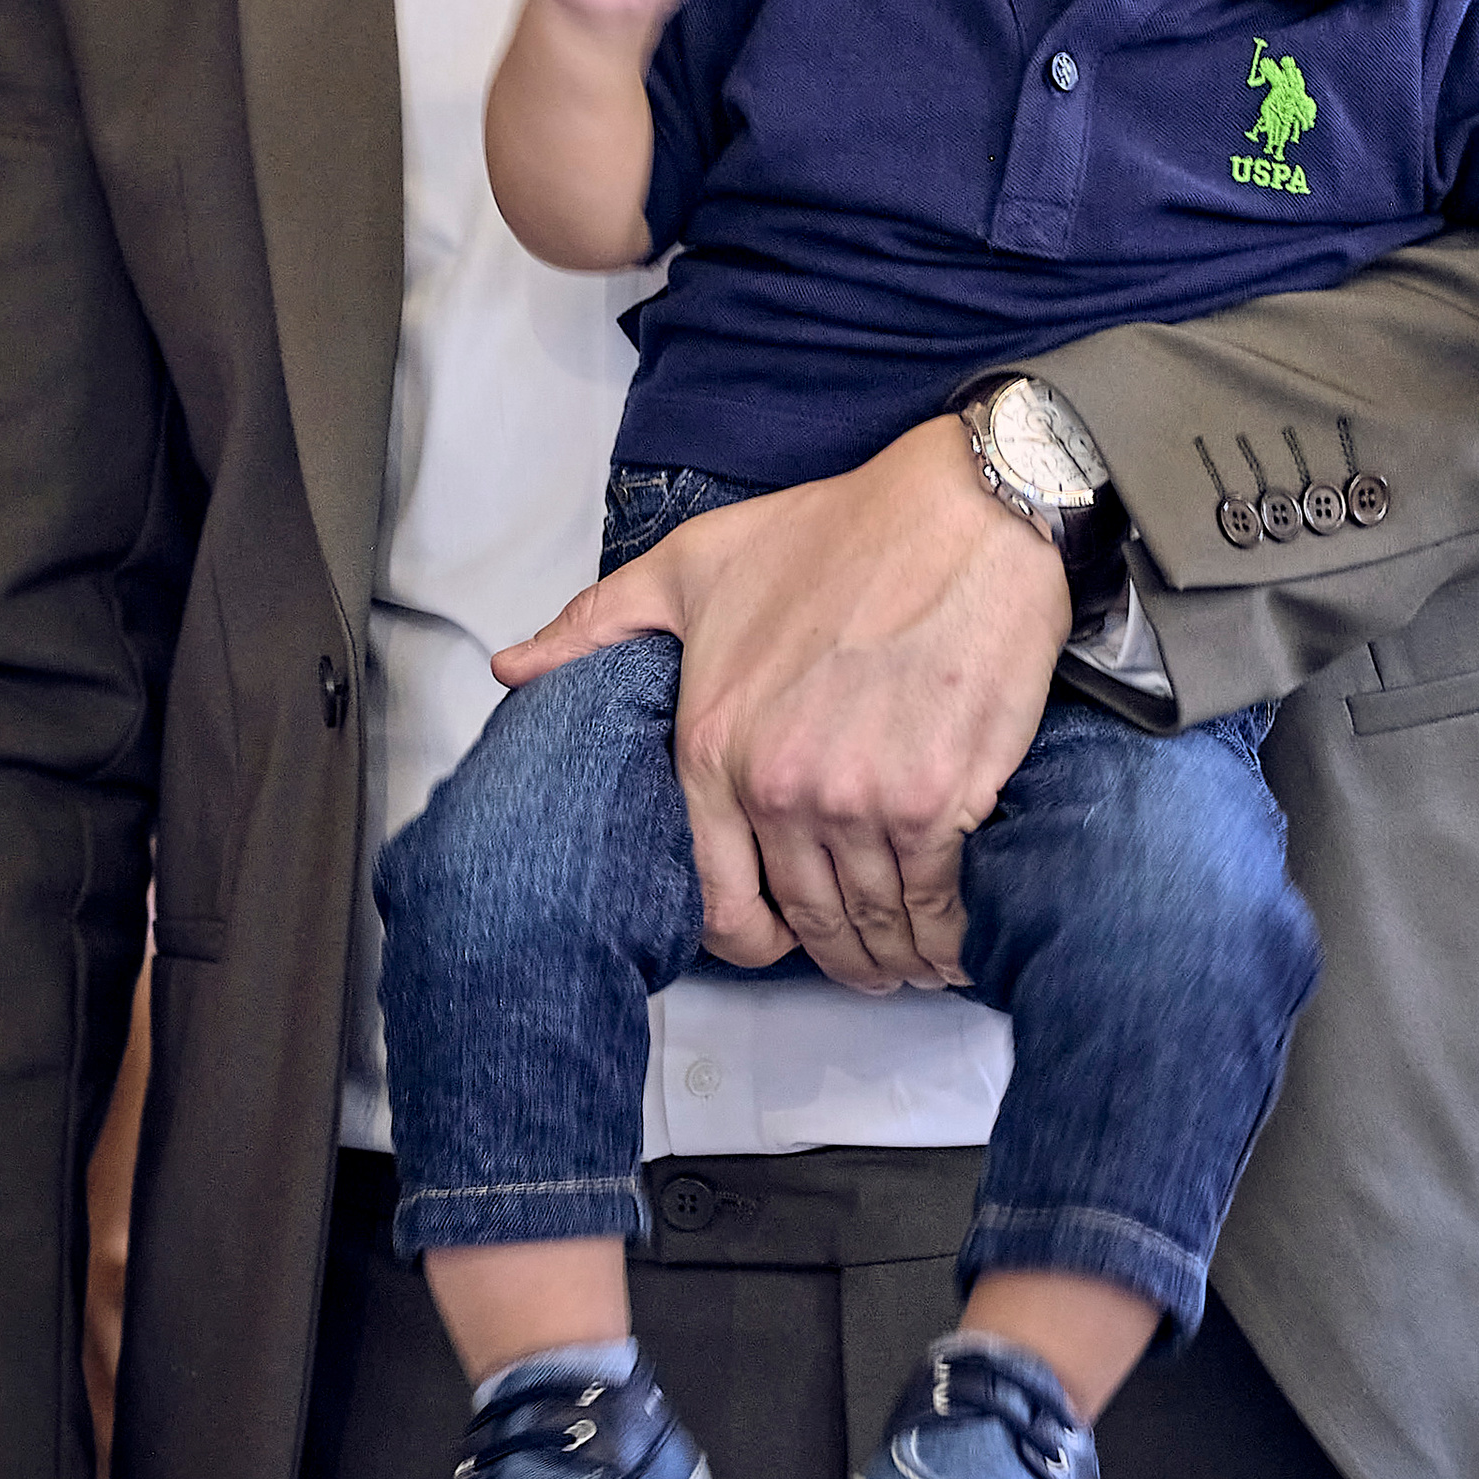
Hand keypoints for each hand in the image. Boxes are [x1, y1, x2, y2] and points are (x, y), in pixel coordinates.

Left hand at [493, 416, 1071, 990]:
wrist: (966, 514)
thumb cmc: (838, 532)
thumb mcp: (694, 565)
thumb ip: (598, 623)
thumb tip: (513, 669)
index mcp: (713, 744)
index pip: (717, 899)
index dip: (749, 939)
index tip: (778, 938)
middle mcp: (780, 787)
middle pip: (807, 922)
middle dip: (841, 958)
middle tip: (864, 964)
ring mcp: (861, 802)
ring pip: (874, 924)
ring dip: (895, 958)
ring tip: (912, 962)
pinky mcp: (940, 801)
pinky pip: (936, 903)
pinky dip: (946, 938)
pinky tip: (953, 944)